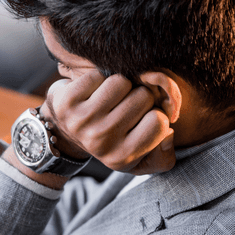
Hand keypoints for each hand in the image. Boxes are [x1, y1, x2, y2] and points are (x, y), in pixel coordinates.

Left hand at [43, 72, 174, 174]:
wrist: (65, 131)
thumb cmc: (112, 141)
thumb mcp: (141, 159)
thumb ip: (164, 155)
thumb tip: (169, 134)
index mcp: (122, 158)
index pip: (160, 121)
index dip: (156, 115)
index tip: (143, 120)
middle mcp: (101, 141)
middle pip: (143, 96)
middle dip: (139, 97)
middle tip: (124, 106)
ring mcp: (82, 120)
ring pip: (122, 82)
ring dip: (120, 85)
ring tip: (110, 99)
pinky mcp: (67, 101)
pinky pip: (99, 75)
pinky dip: (100, 79)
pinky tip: (93, 93)